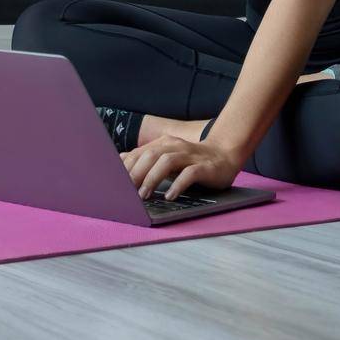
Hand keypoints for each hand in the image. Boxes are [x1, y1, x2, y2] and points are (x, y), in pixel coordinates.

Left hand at [121, 133, 243, 200]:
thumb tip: (121, 159)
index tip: (115, 183)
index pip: (140, 153)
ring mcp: (190, 155)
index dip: (126, 167)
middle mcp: (175, 146)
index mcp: (164, 143)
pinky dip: (177, 185)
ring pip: (167, 161)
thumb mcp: (167, 157)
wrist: (225, 154)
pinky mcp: (204, 167)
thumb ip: (146, 158)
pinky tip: (170, 196)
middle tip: (126, 192)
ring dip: (152, 178)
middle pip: (150, 155)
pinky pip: (189, 174)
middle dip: (136, 173)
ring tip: (144, 195)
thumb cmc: (191, 160)